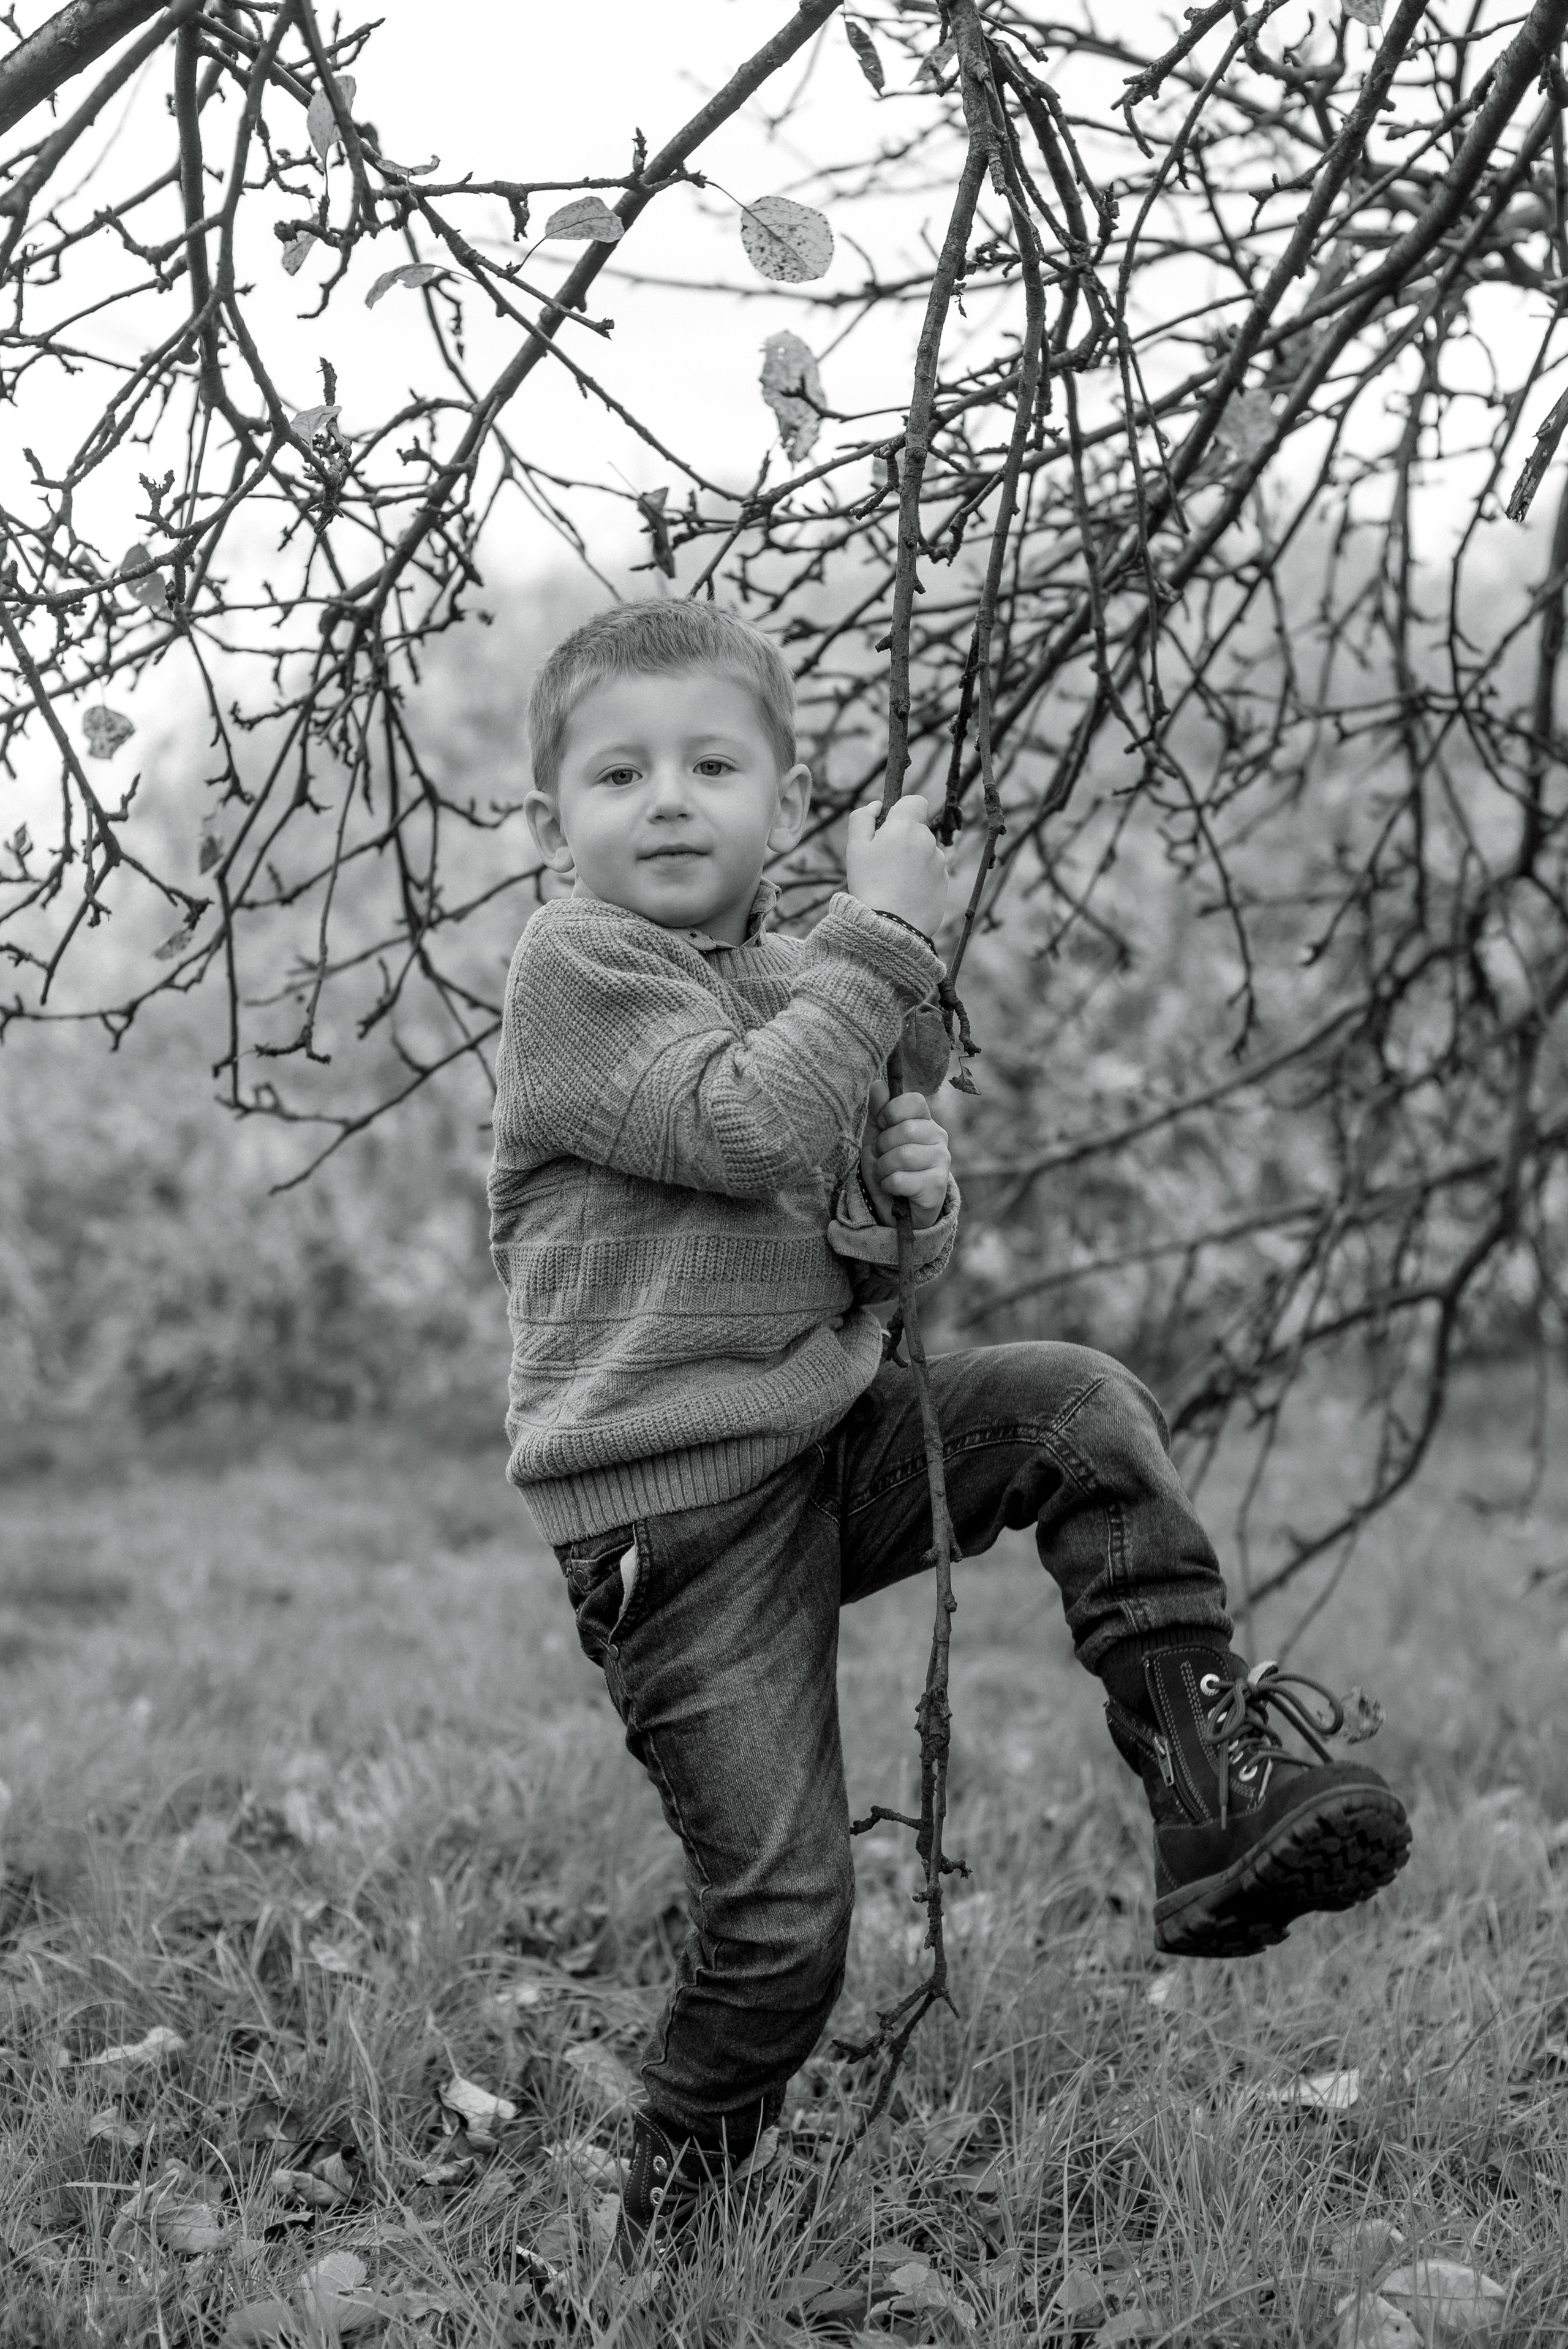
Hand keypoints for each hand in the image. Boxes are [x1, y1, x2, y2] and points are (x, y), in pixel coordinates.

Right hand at [844, 794, 948, 938]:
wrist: (890, 927)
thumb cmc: (868, 884)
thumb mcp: (855, 848)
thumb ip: (862, 818)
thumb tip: (876, 806)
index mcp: (906, 826)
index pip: (916, 802)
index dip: (903, 810)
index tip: (890, 826)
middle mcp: (928, 840)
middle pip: (917, 830)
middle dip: (903, 840)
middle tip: (883, 863)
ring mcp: (939, 863)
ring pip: (925, 853)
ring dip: (913, 861)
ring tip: (894, 883)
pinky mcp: (944, 883)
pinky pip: (931, 873)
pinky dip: (921, 879)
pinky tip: (905, 895)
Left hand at [860, 1081, 951, 1229]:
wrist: (895, 1210)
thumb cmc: (887, 1169)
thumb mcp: (876, 1139)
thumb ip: (877, 1112)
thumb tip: (878, 1083)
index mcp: (925, 1121)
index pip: (914, 1101)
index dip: (890, 1112)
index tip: (883, 1127)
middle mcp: (939, 1137)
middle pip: (904, 1129)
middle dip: (882, 1147)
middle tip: (883, 1159)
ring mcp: (942, 1160)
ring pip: (903, 1156)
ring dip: (883, 1169)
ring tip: (886, 1175)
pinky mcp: (938, 1185)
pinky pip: (902, 1179)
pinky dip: (889, 1185)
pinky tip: (895, 1189)